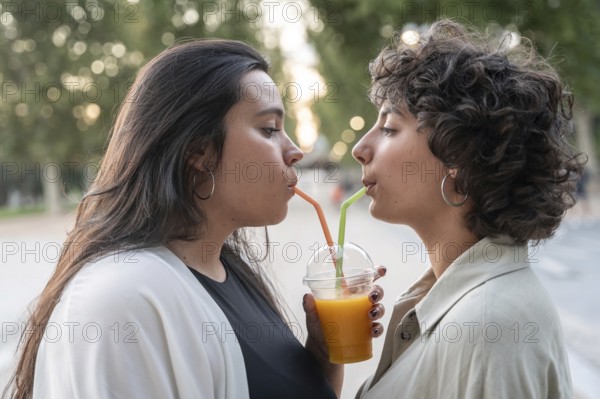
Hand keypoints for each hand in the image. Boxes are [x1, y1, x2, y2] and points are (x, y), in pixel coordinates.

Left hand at [302, 265, 386, 396]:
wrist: (321, 351)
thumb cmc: (318, 329)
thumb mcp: (312, 317)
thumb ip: (309, 307)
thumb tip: (307, 297)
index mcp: (347, 295)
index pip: (363, 280)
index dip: (374, 273)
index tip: (381, 270)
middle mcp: (358, 304)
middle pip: (375, 293)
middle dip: (378, 292)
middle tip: (371, 297)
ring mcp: (364, 318)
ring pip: (379, 309)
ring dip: (379, 310)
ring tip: (371, 314)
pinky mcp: (366, 332)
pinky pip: (377, 328)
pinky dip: (378, 329)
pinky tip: (373, 331)